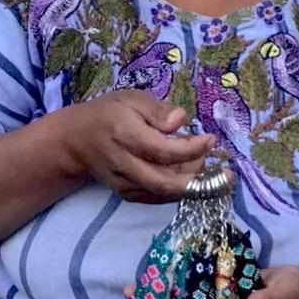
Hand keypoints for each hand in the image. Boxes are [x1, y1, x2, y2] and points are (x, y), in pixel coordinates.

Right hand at [62, 91, 214, 203]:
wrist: (77, 141)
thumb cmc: (109, 114)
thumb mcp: (132, 99)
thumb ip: (158, 110)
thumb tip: (181, 120)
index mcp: (125, 135)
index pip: (163, 150)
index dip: (192, 149)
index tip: (211, 139)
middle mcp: (123, 164)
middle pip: (165, 183)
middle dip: (200, 180)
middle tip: (221, 169)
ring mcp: (124, 183)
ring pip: (165, 193)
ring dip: (193, 184)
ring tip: (206, 166)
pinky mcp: (127, 195)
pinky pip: (159, 198)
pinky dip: (180, 191)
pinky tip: (192, 176)